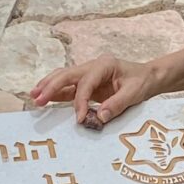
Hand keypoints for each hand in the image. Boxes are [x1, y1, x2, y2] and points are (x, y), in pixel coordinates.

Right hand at [31, 56, 159, 123]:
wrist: (149, 77)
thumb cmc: (142, 82)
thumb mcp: (135, 93)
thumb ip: (117, 104)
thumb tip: (99, 117)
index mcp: (104, 65)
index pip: (85, 83)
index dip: (80, 101)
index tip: (80, 118)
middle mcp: (93, 66)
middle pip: (67, 75)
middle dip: (51, 87)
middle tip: (38, 100)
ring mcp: (89, 74)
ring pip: (64, 78)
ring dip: (48, 86)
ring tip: (34, 96)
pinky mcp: (87, 83)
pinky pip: (68, 87)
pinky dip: (56, 92)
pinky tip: (44, 97)